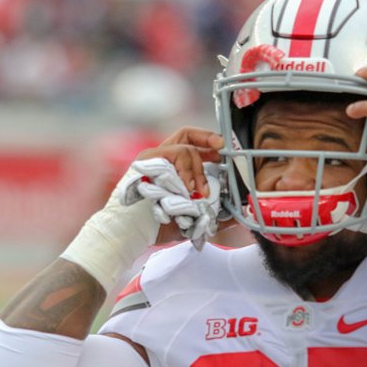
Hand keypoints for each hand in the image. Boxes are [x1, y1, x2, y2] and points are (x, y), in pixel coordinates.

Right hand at [120, 127, 228, 246]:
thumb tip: (236, 214)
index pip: (189, 142)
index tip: (224, 149)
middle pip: (186, 134)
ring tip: (198, 191)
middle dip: (208, 140)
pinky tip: (187, 187)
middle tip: (222, 153)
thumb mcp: (190, 217)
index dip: (209, 142)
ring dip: (198, 169)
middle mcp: (159, 158)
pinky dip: (186, 170)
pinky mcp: (146, 160)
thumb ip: (210, 211)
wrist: (129, 232)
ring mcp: (151, 158)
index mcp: (169, 166)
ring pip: (185, 148)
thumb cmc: (156, 226)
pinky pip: (174, 154)